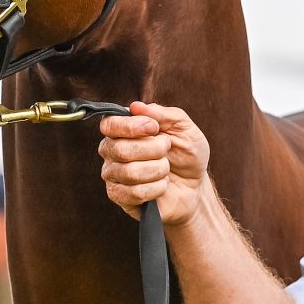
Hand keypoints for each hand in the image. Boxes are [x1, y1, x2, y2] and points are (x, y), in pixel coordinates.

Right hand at [97, 101, 211, 226]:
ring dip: (158, 169)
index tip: (154, 128)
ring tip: (166, 169)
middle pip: (120, 149)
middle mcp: (112, 151)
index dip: (130, 126)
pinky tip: (162, 185)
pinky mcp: (120, 197)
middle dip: (153, 149)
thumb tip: (136, 106)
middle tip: (167, 149)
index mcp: (122, 130)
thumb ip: (162, 114)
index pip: (109, 124)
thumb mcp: (183, 128)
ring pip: (129, 172)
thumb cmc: (186, 153)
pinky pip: (135, 193)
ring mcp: (114, 175)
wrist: (195, 185)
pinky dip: (157, 188)